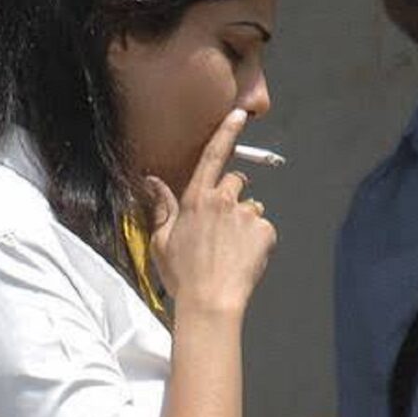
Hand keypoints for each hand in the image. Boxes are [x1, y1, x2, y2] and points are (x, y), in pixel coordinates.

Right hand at [147, 108, 276, 316]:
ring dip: (245, 221)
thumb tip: (151, 182)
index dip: (227, 131)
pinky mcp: (266, 232)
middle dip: (233, 195)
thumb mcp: (162, 240)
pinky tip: (244, 258)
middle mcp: (224, 200)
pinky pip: (264, 228)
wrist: (211, 302)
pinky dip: (258, 240)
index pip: (214, 155)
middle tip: (224, 224)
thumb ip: (162, 207)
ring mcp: (248, 215)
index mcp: (197, 199)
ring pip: (252, 208)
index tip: (239, 114)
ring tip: (231, 249)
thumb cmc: (183, 275)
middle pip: (237, 182)